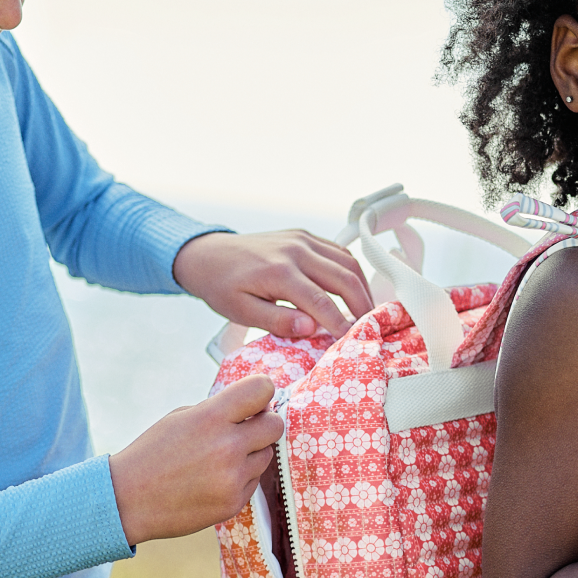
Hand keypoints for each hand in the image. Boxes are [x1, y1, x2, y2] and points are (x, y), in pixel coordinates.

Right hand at [109, 376, 281, 544]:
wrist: (128, 501)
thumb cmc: (153, 454)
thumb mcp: (181, 418)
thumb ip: (220, 411)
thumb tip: (257, 407)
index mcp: (210, 418)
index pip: (262, 389)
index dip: (261, 392)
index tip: (254, 400)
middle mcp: (227, 447)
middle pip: (275, 425)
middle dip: (264, 423)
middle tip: (246, 429)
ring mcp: (233, 478)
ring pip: (267, 455)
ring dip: (251, 453)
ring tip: (220, 459)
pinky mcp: (235, 503)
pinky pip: (254, 481)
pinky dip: (240, 477)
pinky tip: (213, 479)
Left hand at [173, 230, 371, 338]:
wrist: (208, 254)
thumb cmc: (222, 287)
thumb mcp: (242, 312)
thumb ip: (278, 321)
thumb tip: (311, 329)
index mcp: (279, 272)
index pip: (321, 301)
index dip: (341, 324)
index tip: (353, 341)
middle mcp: (295, 251)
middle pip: (344, 278)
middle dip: (362, 306)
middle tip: (370, 328)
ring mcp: (302, 239)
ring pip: (347, 262)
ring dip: (362, 288)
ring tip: (366, 312)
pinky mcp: (304, 236)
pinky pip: (338, 252)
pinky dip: (351, 272)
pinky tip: (354, 290)